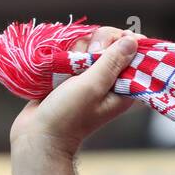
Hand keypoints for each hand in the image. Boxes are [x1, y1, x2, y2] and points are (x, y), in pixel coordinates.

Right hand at [9, 27, 138, 156]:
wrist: (39, 134)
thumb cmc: (67, 115)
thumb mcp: (93, 86)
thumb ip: (112, 62)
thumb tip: (133, 41)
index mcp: (124, 88)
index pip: (135, 54)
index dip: (125, 42)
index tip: (109, 44)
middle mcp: (110, 81)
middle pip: (113, 43)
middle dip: (99, 42)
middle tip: (88, 55)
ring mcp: (92, 77)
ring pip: (92, 44)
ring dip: (80, 47)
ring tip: (70, 63)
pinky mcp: (74, 74)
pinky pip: (76, 51)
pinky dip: (69, 51)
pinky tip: (62, 60)